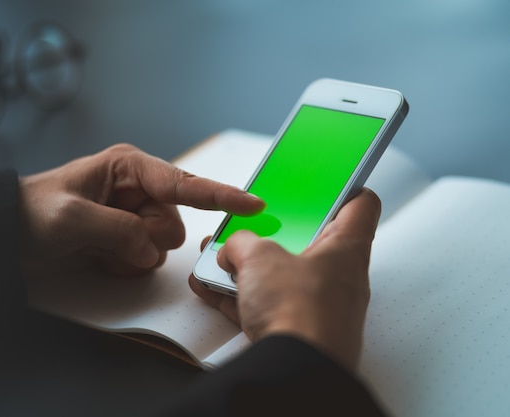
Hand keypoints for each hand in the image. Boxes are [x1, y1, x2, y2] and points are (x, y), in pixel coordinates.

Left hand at [19, 143, 264, 277]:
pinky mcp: (127, 238)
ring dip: (130, 254)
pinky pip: (146, 260)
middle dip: (144, 238)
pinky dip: (123, 264)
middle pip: (173, 224)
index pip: (184, 184)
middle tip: (108, 238)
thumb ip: (118, 230)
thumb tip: (149, 249)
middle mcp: (137, 189)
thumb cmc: (32, 215)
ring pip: (162, 245)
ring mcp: (133, 216)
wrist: (6, 238)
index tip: (254, 204)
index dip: (221, 195)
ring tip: (96, 246)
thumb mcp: (70, 218)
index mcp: (128, 167)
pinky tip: (97, 255)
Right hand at [189, 188, 380, 370]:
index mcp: (345, 249)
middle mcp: (338, 278)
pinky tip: (215, 291)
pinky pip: (269, 307)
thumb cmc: (300, 315)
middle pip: (310, 241)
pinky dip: (243, 298)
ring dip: (251, 269)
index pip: (361, 205)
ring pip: (284, 276)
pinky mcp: (298, 332)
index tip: (324, 180)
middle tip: (251, 228)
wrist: (295, 372)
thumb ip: (241, 243)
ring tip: (222, 260)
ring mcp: (319, 307)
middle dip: (273, 234)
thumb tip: (232, 247)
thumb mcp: (259, 257)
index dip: (344, 187)